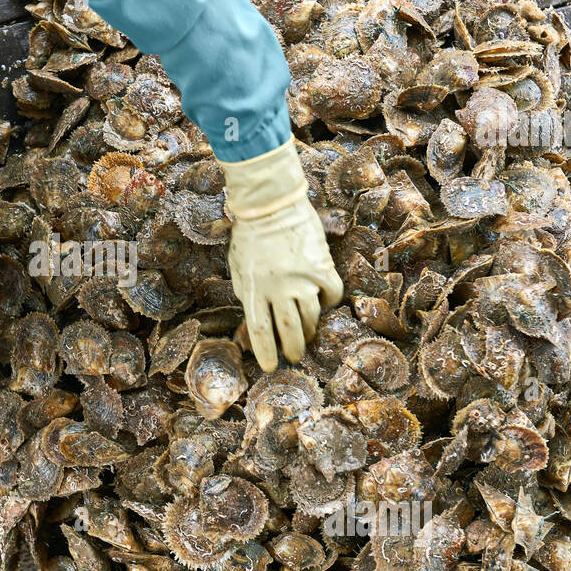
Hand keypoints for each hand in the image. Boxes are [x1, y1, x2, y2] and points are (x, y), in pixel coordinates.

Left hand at [222, 140, 343, 371]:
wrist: (271, 203)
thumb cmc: (249, 236)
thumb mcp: (239, 269)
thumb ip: (248, 296)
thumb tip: (255, 326)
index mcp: (252, 289)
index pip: (259, 332)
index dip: (265, 354)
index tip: (270, 368)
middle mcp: (278, 288)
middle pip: (289, 331)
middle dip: (293, 349)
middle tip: (294, 357)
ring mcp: (302, 278)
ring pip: (312, 317)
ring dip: (310, 330)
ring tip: (308, 334)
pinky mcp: (322, 267)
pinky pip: (332, 295)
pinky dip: (328, 302)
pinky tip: (323, 303)